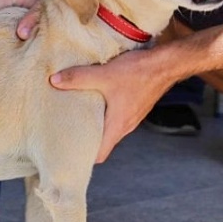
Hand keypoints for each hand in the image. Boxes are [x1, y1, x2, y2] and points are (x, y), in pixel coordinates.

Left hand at [49, 50, 172, 162]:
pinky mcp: (134, 106)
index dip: (83, 158)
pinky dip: (103, 114)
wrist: (167, 63)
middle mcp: (125, 126)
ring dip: (93, 125)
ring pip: (108, 129)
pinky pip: (115, 117)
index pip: (100, 155)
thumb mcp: (104, 75)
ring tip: (74, 117)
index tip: (67, 154)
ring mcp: (131, 117)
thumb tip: (55, 81)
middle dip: (84, 140)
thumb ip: (78, 78)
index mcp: (117, 126)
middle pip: (102, 143)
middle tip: (64, 133)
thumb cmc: (140, 73)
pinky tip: (92, 101)